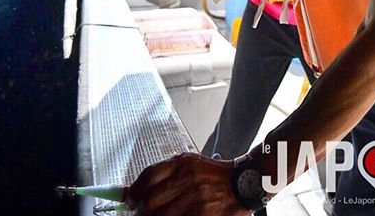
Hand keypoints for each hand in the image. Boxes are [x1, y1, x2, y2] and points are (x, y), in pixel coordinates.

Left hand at [127, 152, 246, 215]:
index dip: (135, 192)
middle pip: (151, 201)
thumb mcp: (188, 164)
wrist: (243, 183)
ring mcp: (196, 201)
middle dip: (141, 211)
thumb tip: (133, 190)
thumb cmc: (214, 175)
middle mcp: (188, 180)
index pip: (148, 177)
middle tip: (140, 213)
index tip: (131, 201)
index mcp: (182, 163)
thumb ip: (163, 174)